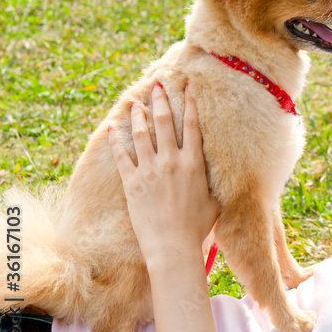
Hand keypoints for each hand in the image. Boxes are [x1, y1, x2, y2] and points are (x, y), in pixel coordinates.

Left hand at [109, 82, 219, 269]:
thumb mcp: (214, 200)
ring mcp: (150, 171)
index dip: (189, 102)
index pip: (192, 125)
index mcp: (194, 163)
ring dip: (137, 115)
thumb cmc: (198, 227)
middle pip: (164, 122)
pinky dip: (116, 140)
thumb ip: (212, 182)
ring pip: (142, 134)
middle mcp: (171, 161)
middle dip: (160, 100)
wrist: (173, 246)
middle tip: (156, 85)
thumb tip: (219, 175)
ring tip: (134, 102)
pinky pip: (122, 156)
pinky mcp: (132, 183)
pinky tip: (112, 128)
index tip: (187, 86)